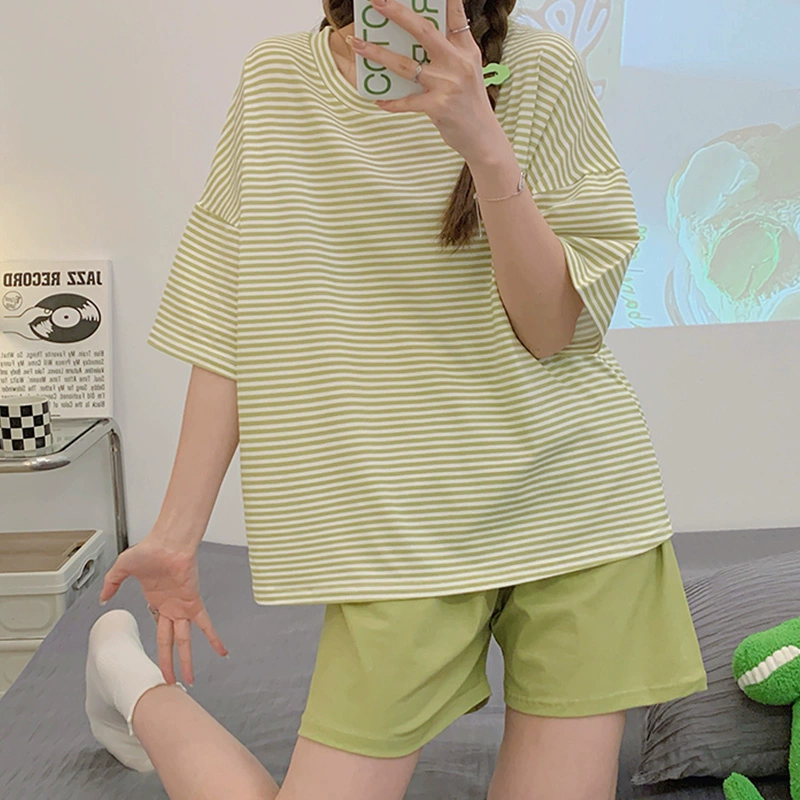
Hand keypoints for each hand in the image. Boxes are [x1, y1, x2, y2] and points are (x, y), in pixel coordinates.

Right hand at [99, 534, 227, 685]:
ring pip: (184, 640)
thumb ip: (112, 584)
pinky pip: (206, 624)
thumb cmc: (149, 549)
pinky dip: (214, 638)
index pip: (159, 631)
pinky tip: (222, 651)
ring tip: (190, 680)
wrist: (168, 541)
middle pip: (169, 643)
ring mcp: (182, 606)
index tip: (159, 659)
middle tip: (169, 682)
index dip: (159, 647)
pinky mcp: (193, 603)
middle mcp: (171, 608)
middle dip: (170, 663)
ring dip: (187, 661)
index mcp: (157, 602)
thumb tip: (103, 599)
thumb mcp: (122, 569)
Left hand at [349, 0, 503, 162]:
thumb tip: (418, 35)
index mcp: (466, 49)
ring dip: (378, 53)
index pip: (454, 14)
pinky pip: (406, 101)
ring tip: (357, 43)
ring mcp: (447, 84)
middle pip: (424, 31)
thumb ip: (449, 50)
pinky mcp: (438, 106)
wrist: (483, 137)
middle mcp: (457, 62)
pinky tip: (378, 99)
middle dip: (398, 13)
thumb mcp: (468, 69)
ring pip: (406, 64)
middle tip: (377, 2)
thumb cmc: (470, 102)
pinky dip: (391, 101)